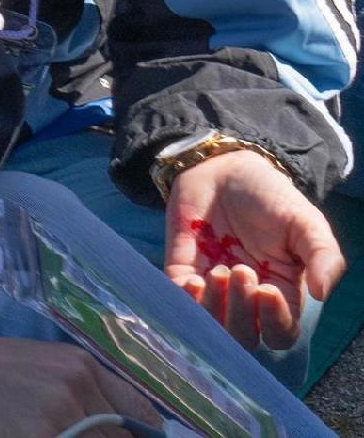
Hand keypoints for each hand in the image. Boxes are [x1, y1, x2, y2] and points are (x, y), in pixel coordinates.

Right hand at [0, 335, 149, 437]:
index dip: (143, 435)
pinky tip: (29, 434)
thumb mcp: (39, 366)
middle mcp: (78, 388)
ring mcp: (60, 417)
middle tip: (74, 432)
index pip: (144, 414)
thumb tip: (120, 426)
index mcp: (81, 365)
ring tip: (47, 430)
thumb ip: (82, 391)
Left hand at [165, 142, 341, 352]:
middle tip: (242, 271)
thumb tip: (324, 294)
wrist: (224, 167)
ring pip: (212, 325)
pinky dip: (185, 300)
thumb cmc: (271, 197)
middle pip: (245, 337)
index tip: (268, 290)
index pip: (281, 333)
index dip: (274, 322)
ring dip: (214, 307)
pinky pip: (179, 302)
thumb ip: (323, 256)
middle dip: (242, 313)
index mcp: (282, 293)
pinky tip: (193, 279)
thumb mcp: (306, 223)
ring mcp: (212, 286)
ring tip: (219, 271)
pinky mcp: (182, 269)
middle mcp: (246, 298)